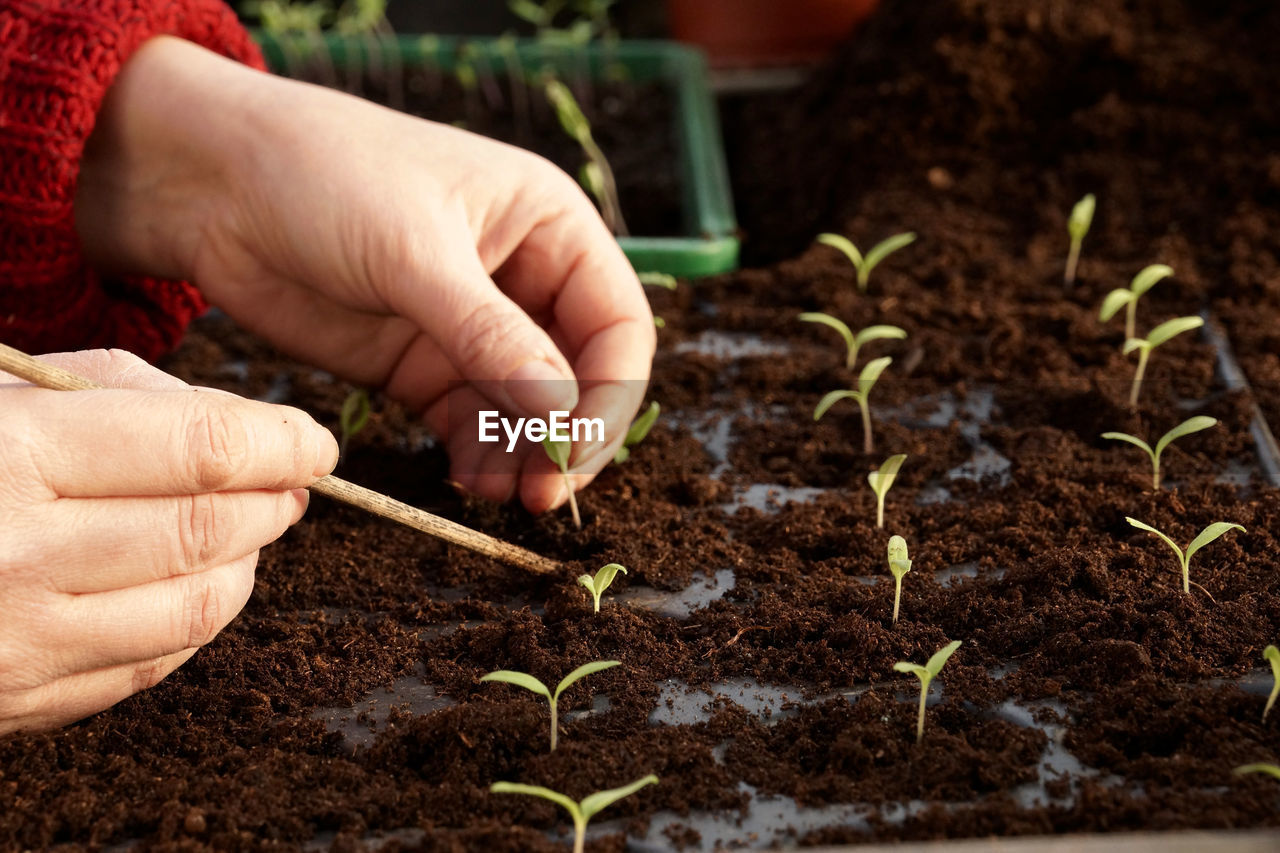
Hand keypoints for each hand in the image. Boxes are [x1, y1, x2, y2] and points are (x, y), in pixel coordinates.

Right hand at [0, 349, 337, 731]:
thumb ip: (107, 389)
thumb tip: (226, 423)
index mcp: (9, 459)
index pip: (199, 449)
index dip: (279, 441)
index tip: (314, 439)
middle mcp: (17, 558)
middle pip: (208, 528)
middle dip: (274, 499)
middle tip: (294, 478)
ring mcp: (17, 645)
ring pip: (195, 605)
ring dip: (246, 560)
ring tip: (252, 525)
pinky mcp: (16, 703)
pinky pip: (148, 663)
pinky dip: (196, 618)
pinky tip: (198, 579)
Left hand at [75, 37, 655, 512]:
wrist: (211, 183)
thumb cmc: (323, 175)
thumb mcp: (415, 252)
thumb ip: (491, 337)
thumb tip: (562, 415)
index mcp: (549, 224)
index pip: (616, 323)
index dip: (609, 393)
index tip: (577, 450)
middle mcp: (523, 278)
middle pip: (580, 375)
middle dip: (567, 436)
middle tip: (543, 493)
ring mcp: (472, 326)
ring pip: (527, 410)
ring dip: (521, 456)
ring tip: (496, 494)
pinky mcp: (422, 363)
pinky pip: (471, 422)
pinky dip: (476, 456)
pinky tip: (465, 480)